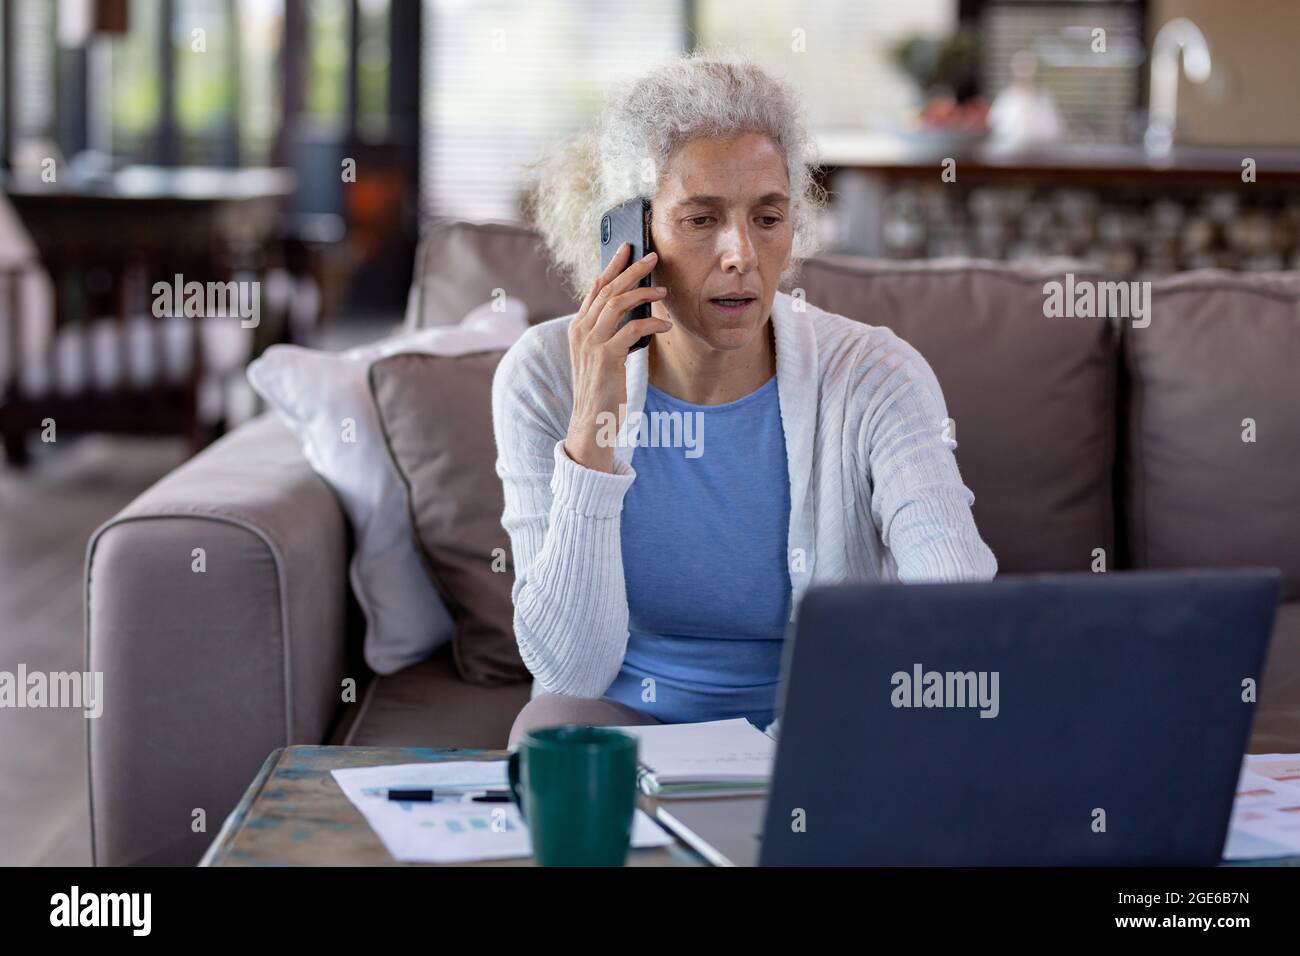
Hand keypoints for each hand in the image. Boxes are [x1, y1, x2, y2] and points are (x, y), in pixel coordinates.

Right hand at [563, 242, 671, 472]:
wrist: (591, 419)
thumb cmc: (601, 387)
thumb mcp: (600, 354)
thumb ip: (609, 331)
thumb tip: (632, 308)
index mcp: (578, 327)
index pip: (595, 288)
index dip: (612, 266)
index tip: (628, 249)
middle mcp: (581, 331)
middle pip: (607, 290)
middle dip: (630, 270)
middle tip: (651, 256)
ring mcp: (591, 343)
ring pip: (618, 304)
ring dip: (642, 292)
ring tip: (662, 289)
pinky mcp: (606, 357)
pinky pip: (632, 330)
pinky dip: (651, 323)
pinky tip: (664, 325)